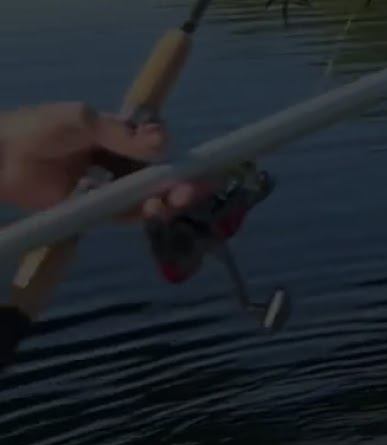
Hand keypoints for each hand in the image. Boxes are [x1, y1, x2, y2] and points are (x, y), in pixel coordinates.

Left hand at [0, 102, 206, 219]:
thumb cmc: (36, 130)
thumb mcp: (82, 120)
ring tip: (167, 204)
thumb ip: (122, 133)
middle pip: (158, 177)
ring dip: (162, 202)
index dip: (180, 159)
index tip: (201, 168)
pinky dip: (138, 214)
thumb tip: (163, 141)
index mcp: (119, 137)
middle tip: (189, 192)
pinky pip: (123, 215)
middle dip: (178, 186)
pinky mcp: (93, 210)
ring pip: (146, 198)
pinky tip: (148, 211)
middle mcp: (118, 162)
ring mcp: (107, 188)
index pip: (159, 149)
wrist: (0, 158)